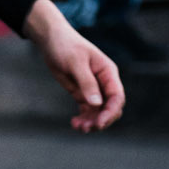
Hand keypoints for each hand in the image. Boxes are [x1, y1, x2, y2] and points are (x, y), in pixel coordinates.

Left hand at [24, 0, 123, 131]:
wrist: (51, 40)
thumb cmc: (65, 46)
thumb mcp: (76, 63)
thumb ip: (87, 83)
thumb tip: (96, 103)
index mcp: (108, 73)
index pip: (117, 96)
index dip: (111, 112)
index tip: (99, 123)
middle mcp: (104, 82)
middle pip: (110, 107)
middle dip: (101, 120)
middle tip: (86, 128)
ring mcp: (93, 89)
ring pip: (98, 112)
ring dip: (91, 122)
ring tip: (77, 127)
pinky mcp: (81, 92)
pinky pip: (87, 110)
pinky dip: (83, 118)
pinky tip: (74, 123)